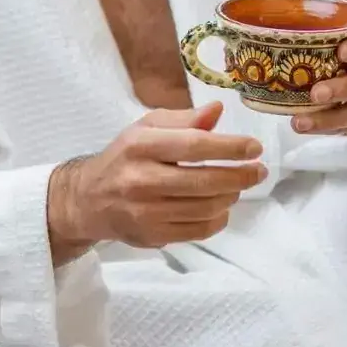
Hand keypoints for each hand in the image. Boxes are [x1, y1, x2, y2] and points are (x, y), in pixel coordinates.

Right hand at [48, 102, 266, 255]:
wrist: (88, 199)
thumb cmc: (125, 157)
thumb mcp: (146, 128)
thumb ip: (183, 119)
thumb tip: (217, 111)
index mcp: (140, 146)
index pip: (194, 145)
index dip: (230, 147)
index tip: (255, 147)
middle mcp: (140, 179)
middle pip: (204, 181)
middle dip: (240, 176)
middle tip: (258, 171)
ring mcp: (145, 212)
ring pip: (205, 208)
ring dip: (230, 197)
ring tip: (237, 186)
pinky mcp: (151, 235)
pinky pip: (198, 230)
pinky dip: (218, 219)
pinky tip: (221, 207)